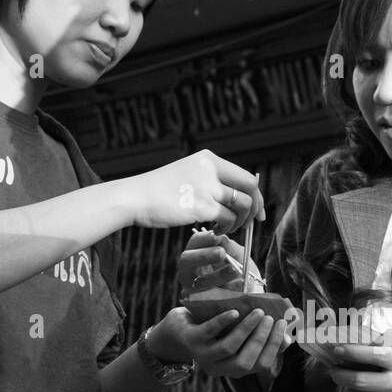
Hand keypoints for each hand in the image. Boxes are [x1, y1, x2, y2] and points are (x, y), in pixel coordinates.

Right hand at [124, 150, 264, 232]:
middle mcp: (210, 170)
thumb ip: (209, 179)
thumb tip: (234, 195)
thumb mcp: (186, 174)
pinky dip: (226, 228)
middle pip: (250, 187)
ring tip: (226, 229)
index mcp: (208, 160)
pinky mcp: (202, 206)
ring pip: (242, 205)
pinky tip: (215, 231)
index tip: (256, 210)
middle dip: (256, 207)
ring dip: (239, 222)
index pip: (245, 175)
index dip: (256, 195)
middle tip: (253, 223)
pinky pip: (228, 219)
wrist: (134, 197)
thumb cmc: (157, 190)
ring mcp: (207, 188)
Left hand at [161, 305, 291, 377]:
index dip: (274, 347)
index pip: (261, 365)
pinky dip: (223, 322)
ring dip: (246, 330)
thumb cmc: (216, 331)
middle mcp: (221, 368)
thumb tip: (287, 337)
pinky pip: (209, 333)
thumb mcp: (238, 336)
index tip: (282, 325)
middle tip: (270, 318)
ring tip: (258, 312)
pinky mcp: (191, 340)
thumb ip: (260, 338)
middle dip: (261, 339)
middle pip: (246, 361)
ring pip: (229, 348)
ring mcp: (204, 355)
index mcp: (236, 369)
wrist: (179, 330)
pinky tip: (234, 312)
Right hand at [177, 229, 264, 294]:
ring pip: (197, 282)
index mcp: (198, 255)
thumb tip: (221, 238)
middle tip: (221, 253)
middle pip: (185, 260)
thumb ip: (231, 249)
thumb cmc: (241, 275)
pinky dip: (225, 293)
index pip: (195, 242)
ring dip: (217, 275)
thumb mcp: (239, 258)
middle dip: (204, 255)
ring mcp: (190, 290)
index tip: (217, 237)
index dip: (204, 238)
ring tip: (235, 270)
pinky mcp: (198, 307)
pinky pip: (208, 300)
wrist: (248, 302)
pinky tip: (239, 288)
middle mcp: (189, 272)